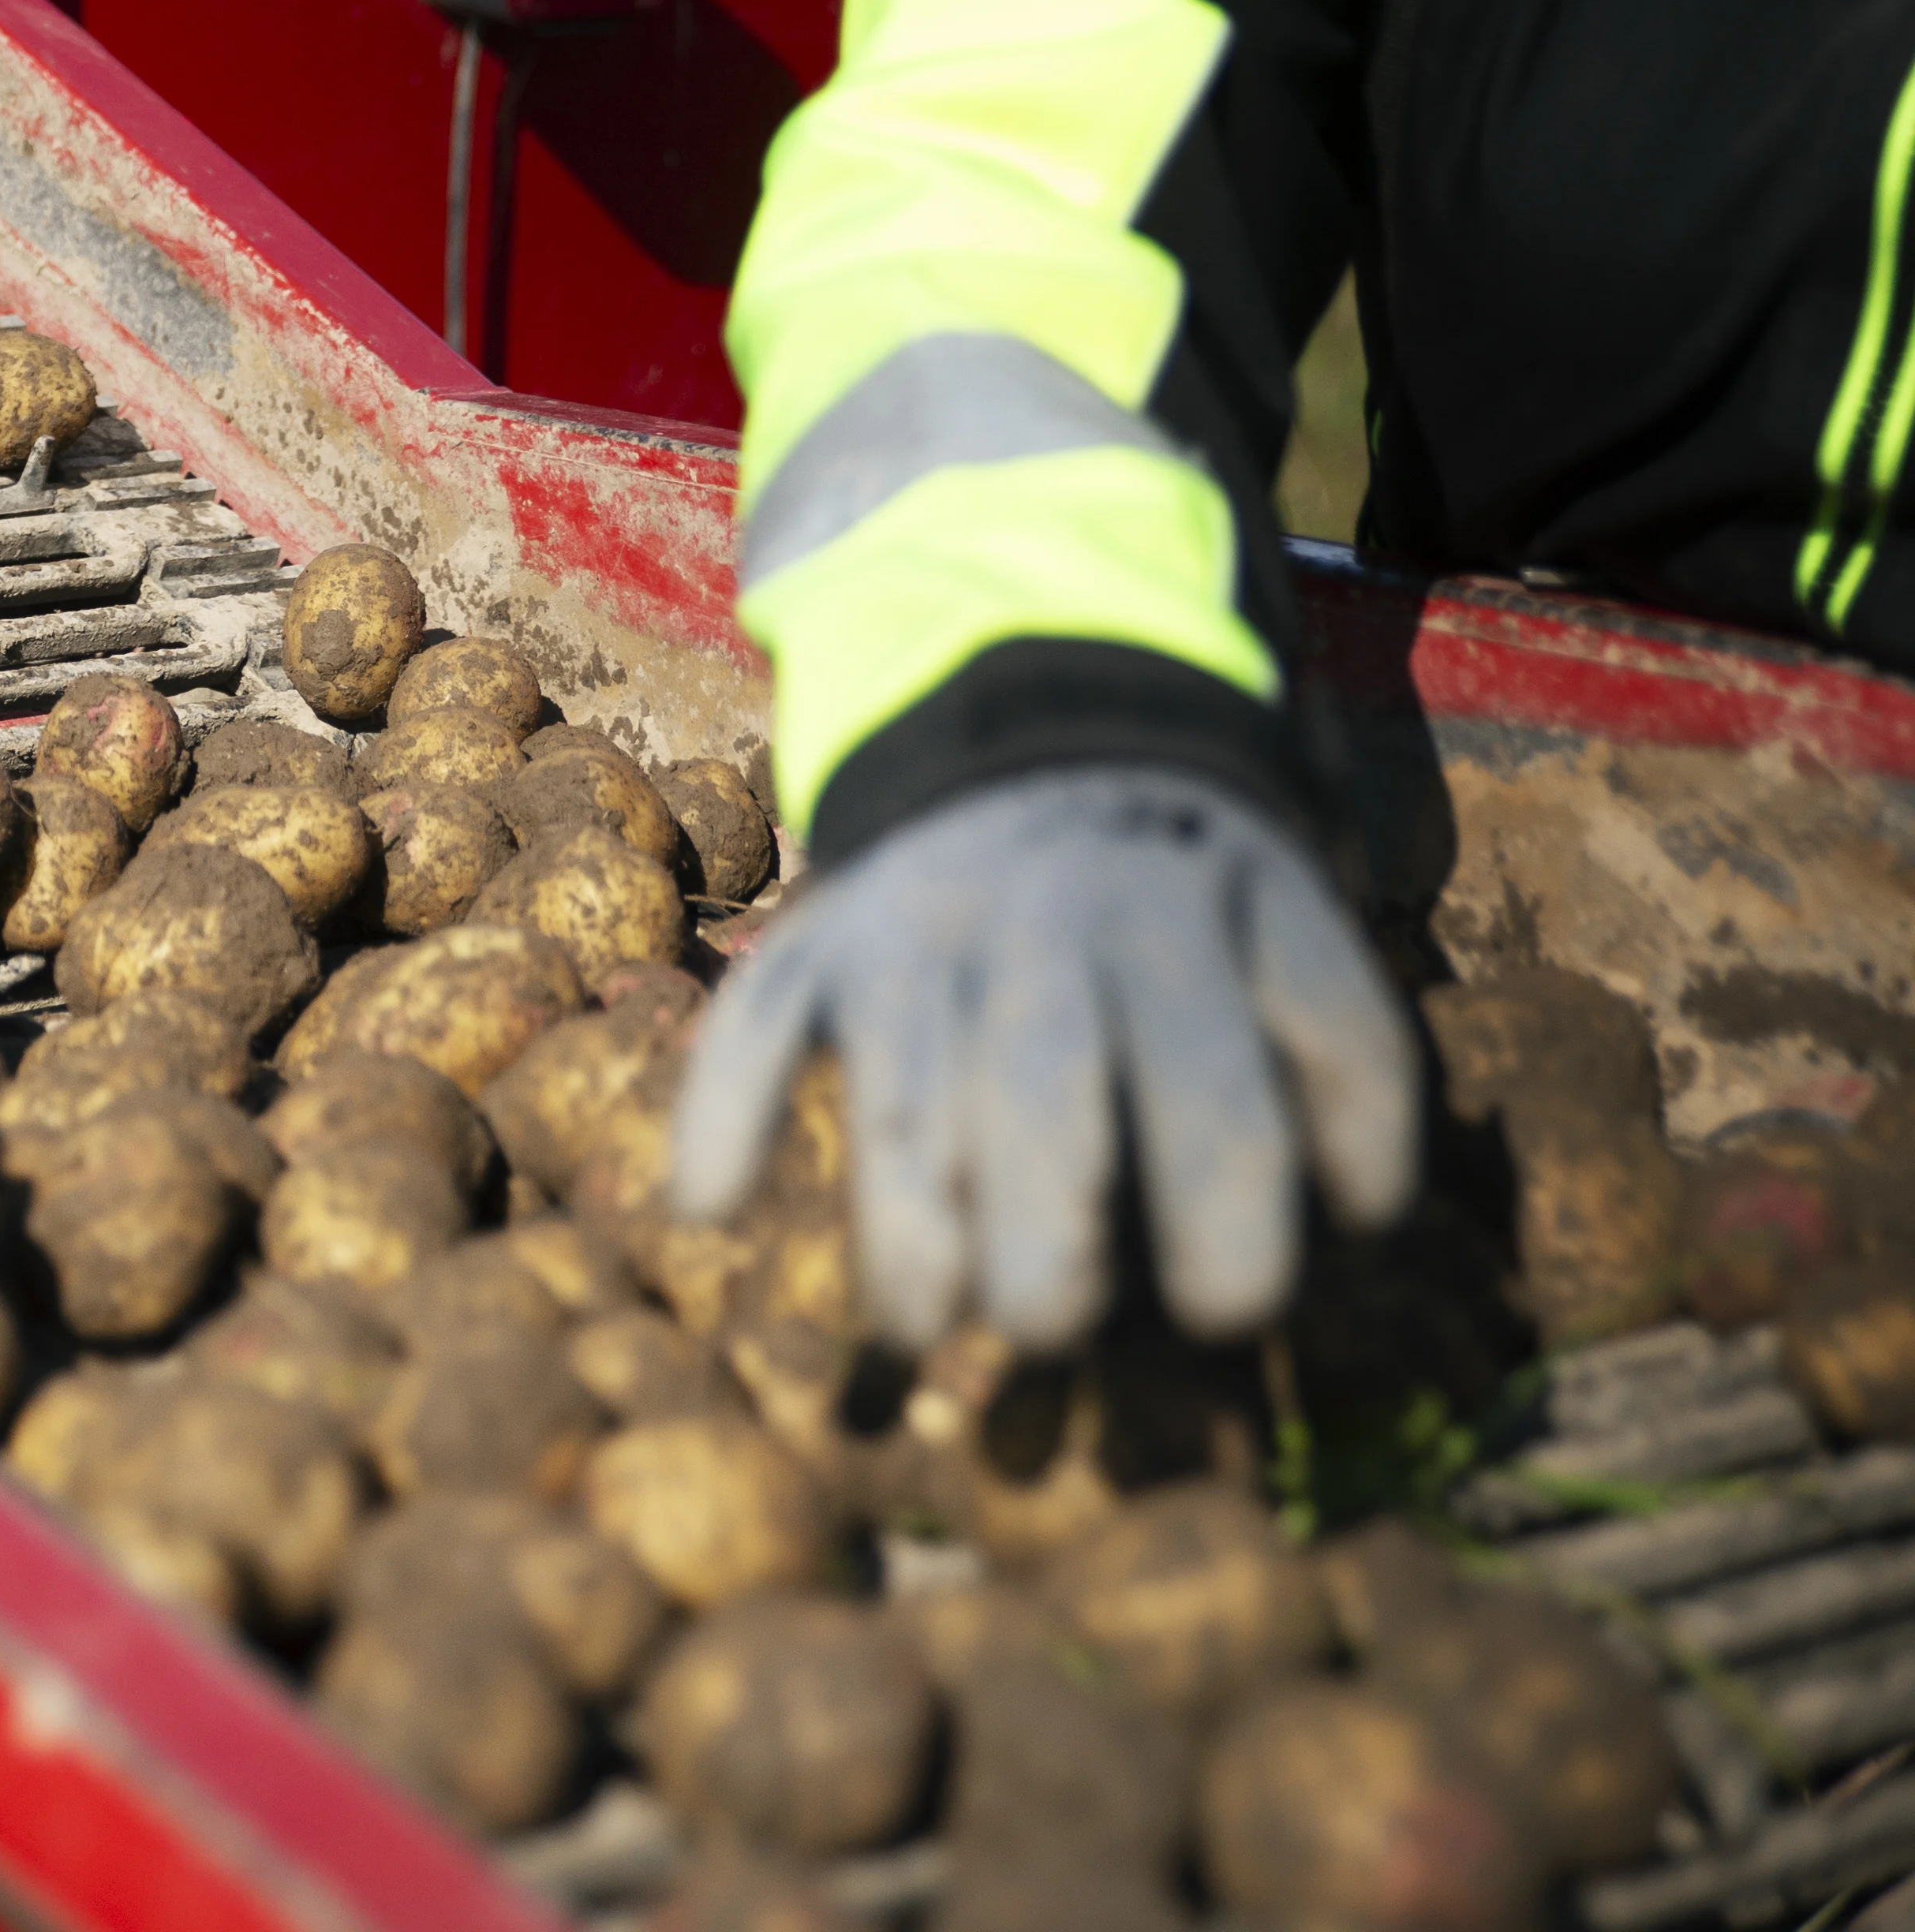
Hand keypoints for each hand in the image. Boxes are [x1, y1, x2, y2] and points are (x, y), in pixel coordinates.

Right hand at [666, 765, 1417, 1346]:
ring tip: (926, 1332)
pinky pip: (754, 1024)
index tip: (1223, 1312)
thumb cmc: (1183, 891)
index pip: (1220, 1104)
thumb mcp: (1294, 931)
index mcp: (1184, 932)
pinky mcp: (818, 936)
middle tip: (1049, 1328)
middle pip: (1042, 1101)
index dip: (1229, 1232)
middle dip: (1044, 1246)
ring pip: (899, 1089)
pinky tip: (711, 1209)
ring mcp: (914, 927)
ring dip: (901, 1228)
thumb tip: (1356, 1212)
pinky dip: (722, 1111)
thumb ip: (1345, 1064)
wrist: (1035, 733)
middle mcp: (1043, 926)